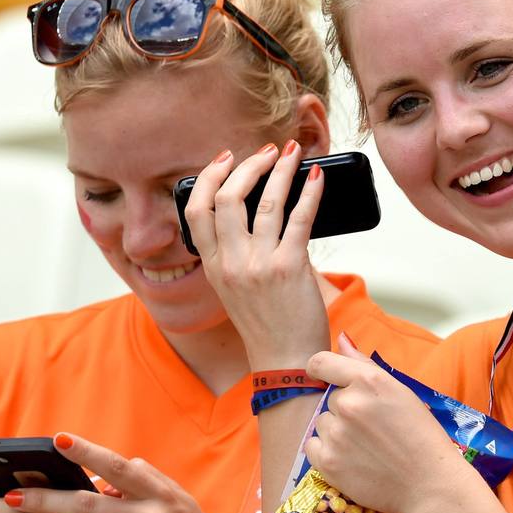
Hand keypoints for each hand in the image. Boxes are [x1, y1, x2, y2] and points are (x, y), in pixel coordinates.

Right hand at [185, 141, 330, 369]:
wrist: (286, 361)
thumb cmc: (266, 323)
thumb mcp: (235, 288)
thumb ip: (237, 253)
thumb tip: (260, 211)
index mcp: (212, 266)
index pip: (196, 210)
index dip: (208, 177)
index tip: (224, 159)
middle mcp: (230, 263)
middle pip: (227, 198)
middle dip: (248, 166)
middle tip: (266, 152)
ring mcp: (258, 265)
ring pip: (266, 202)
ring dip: (281, 170)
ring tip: (292, 152)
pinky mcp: (289, 268)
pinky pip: (300, 218)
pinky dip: (310, 193)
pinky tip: (316, 178)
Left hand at [304, 335, 464, 512]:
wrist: (430, 484)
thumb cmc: (420, 434)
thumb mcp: (399, 390)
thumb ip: (364, 364)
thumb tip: (341, 338)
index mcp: (369, 381)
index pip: (321, 362)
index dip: (319, 369)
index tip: (322, 377)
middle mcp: (349, 403)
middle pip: (330, 398)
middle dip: (345, 409)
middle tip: (372, 428)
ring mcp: (337, 434)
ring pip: (322, 422)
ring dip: (336, 431)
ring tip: (365, 446)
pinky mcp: (328, 462)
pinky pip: (312, 446)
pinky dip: (326, 452)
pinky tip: (351, 458)